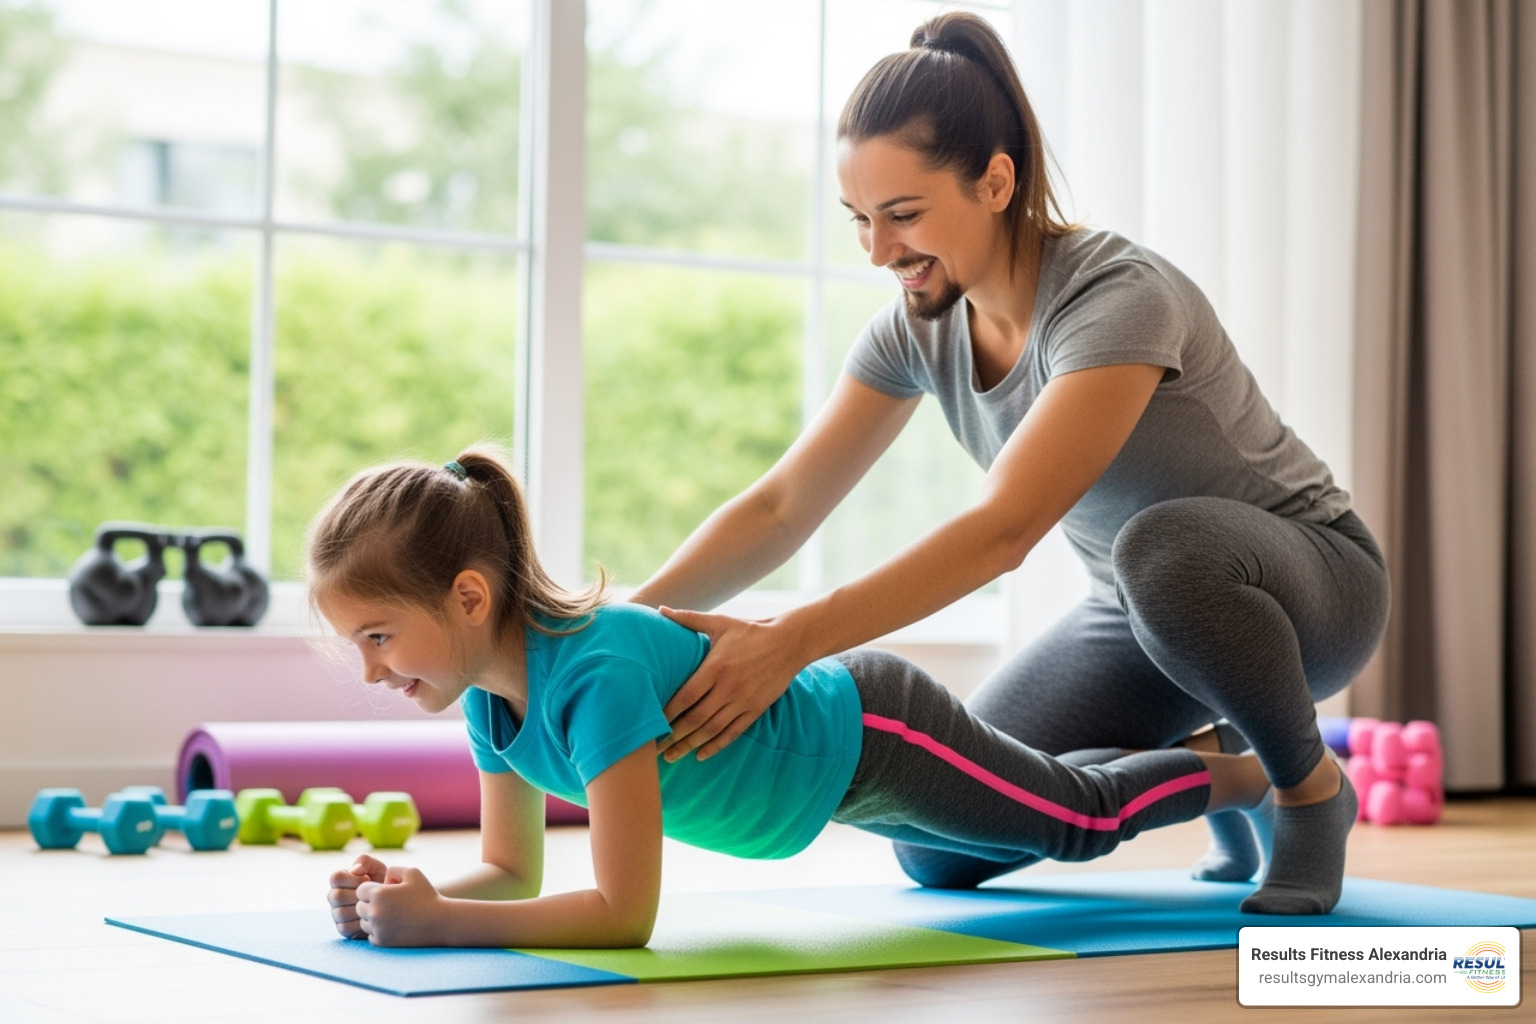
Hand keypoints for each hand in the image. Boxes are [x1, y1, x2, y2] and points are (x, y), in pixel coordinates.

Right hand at [327, 854, 387, 938]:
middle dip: (357, 895)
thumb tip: (356, 869)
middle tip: (372, 896)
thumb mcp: (377, 869)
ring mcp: (336, 913)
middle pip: (337, 896)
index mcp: (339, 880)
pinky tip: (372, 918)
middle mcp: (334, 896)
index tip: (368, 880)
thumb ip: (366, 862)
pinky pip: (345, 927)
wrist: (392, 905)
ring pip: (340, 913)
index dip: (353, 879)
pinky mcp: (342, 928)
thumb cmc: (382, 884)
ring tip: (373, 906)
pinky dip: (360, 923)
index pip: (335, 877)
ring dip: (360, 909)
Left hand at [354, 864, 449, 946]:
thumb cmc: (427, 895)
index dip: (372, 890)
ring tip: (392, 915)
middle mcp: (374, 911)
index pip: (360, 890)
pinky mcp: (381, 942)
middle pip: (359, 907)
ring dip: (374, 919)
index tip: (386, 892)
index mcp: (379, 893)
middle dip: (371, 904)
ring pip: (364, 922)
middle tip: (389, 904)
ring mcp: (377, 928)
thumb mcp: (413, 873)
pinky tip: (394, 926)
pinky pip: (370, 935)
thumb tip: (381, 877)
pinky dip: (379, 931)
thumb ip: (393, 869)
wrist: (440, 921)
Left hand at [658, 607, 803, 761]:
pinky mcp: (756, 709)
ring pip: (712, 730)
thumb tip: (661, 610)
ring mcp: (743, 701)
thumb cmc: (750, 631)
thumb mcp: (719, 623)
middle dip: (674, 736)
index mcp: (716, 667)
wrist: (789, 642)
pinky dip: (716, 746)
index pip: (686, 696)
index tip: (652, 722)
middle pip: (696, 719)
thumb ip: (688, 619)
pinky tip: (700, 755)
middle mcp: (729, 687)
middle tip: (655, 748)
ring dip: (690, 745)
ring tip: (672, 756)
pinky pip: (733, 733)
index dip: (667, 712)